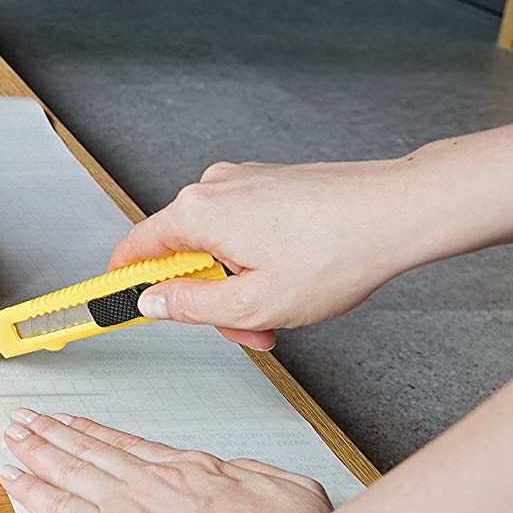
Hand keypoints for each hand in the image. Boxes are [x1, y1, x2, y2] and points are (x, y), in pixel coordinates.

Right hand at [109, 159, 428, 349]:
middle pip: (183, 254)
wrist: (398, 212)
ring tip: (283, 309)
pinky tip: (294, 279)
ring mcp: (243, 183)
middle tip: (248, 329)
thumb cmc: (337, 253)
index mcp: (197, 213)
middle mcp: (213, 188)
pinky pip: (244, 229)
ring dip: (239, 284)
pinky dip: (258, 260)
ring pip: (218, 246)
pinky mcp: (269, 184)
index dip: (122, 282)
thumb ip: (191, 306)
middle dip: (209, 299)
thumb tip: (151, 302)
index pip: (134, 248)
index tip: (114, 303)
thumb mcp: (254, 302)